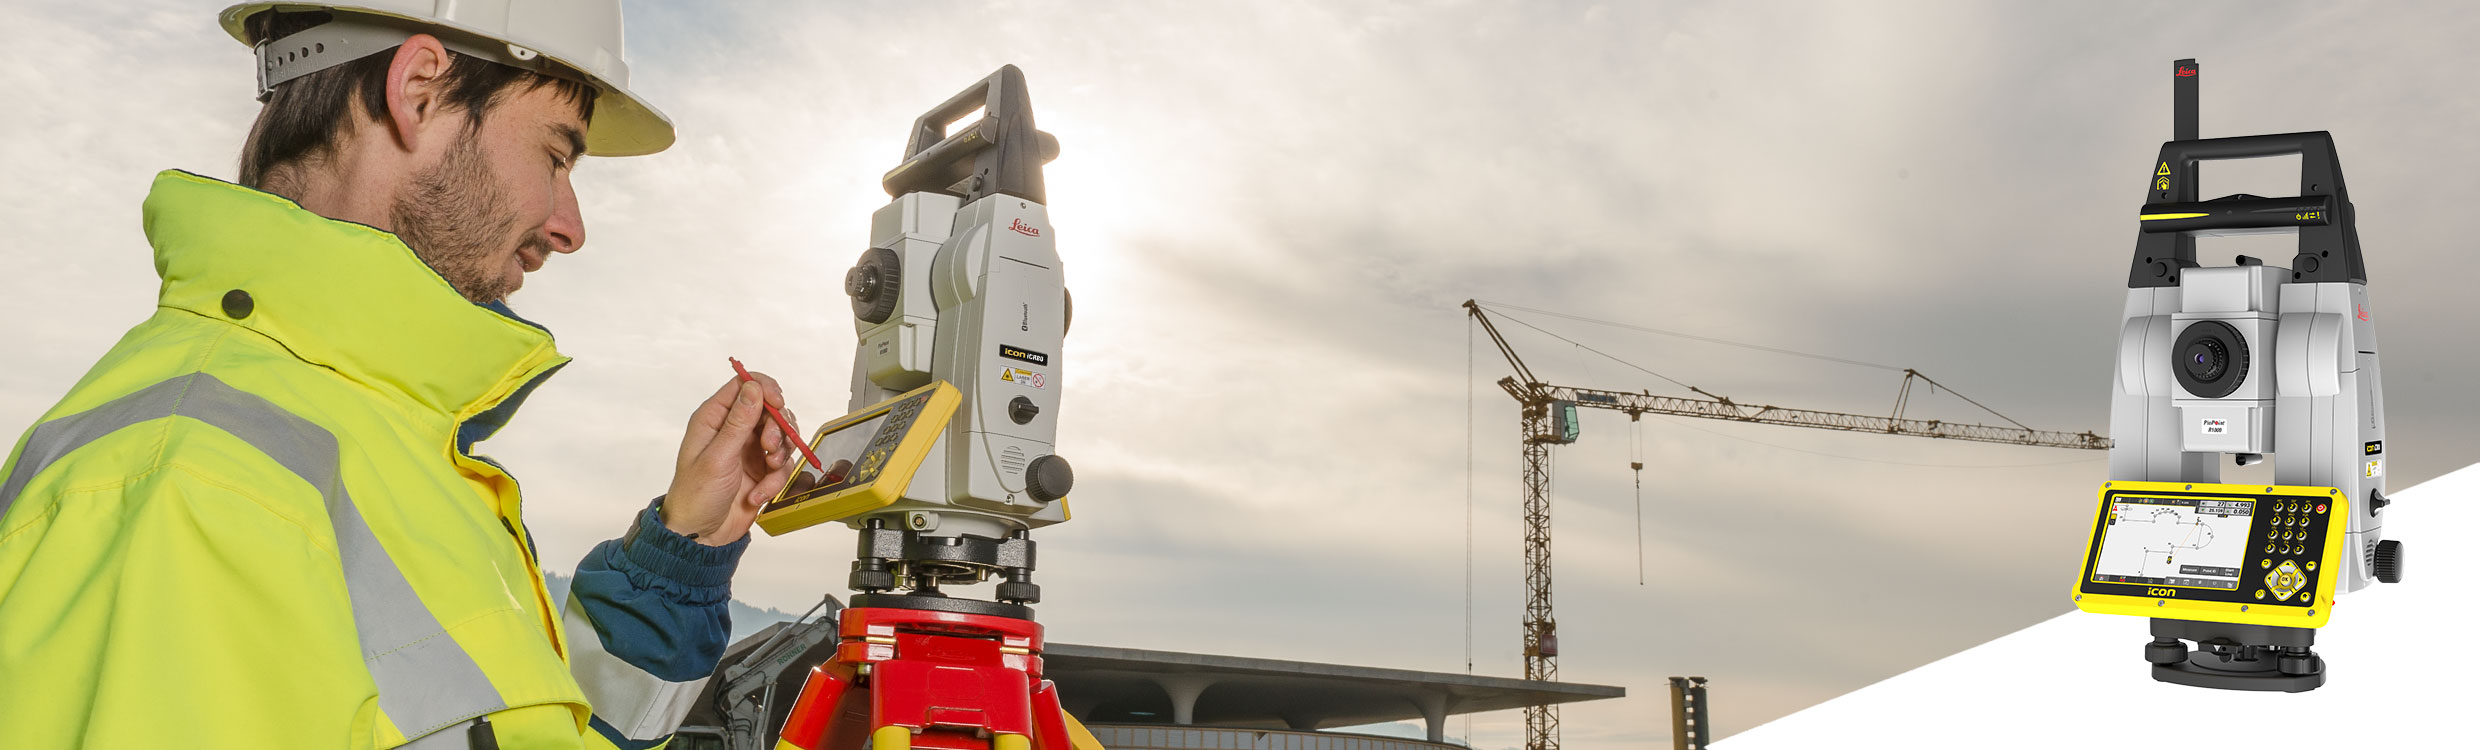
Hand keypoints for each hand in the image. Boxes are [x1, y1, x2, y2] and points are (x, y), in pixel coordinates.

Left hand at [663, 371, 800, 544]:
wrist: (702, 534)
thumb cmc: (696, 496)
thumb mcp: (718, 457)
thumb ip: (738, 421)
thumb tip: (754, 387)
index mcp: (714, 418)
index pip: (744, 385)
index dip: (765, 389)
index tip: (778, 404)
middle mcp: (733, 429)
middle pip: (770, 410)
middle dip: (777, 429)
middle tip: (771, 448)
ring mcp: (749, 449)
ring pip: (781, 436)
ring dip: (780, 456)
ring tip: (767, 472)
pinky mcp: (761, 469)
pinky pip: (782, 464)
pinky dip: (776, 479)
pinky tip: (759, 494)